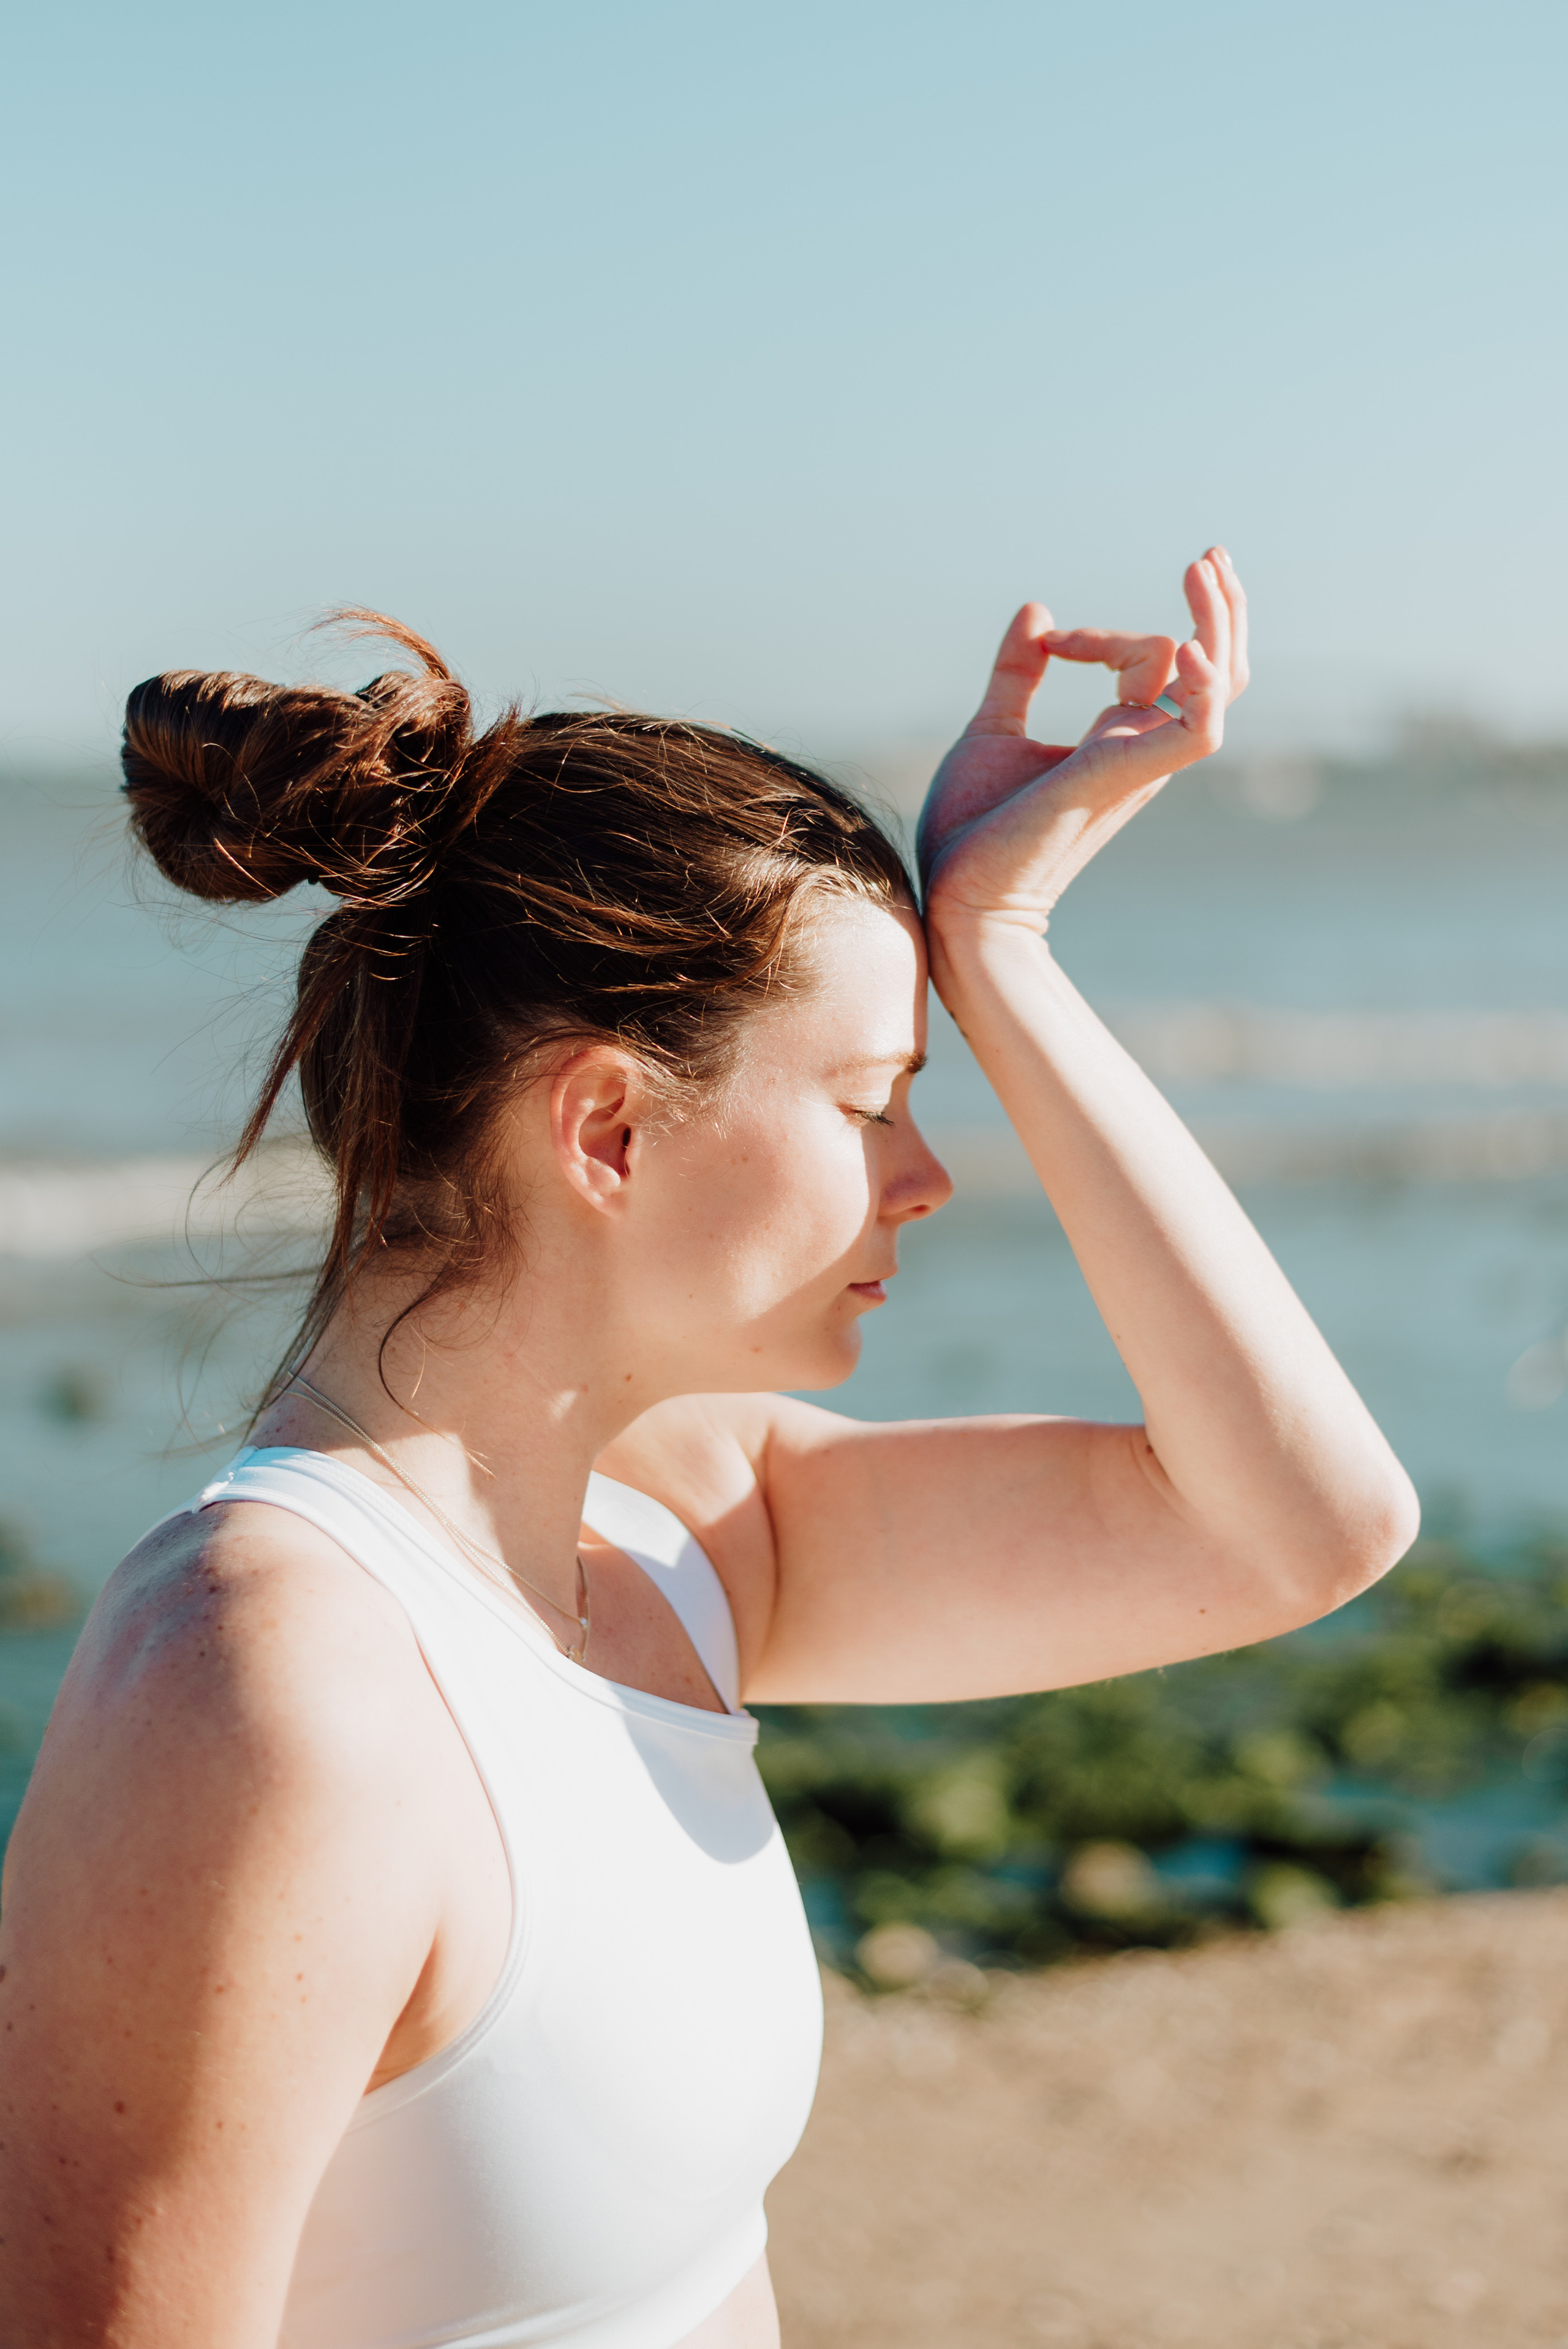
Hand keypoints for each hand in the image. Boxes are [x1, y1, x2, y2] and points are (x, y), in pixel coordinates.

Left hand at [917, 549, 1248, 948]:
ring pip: (1217, 685)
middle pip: (1214, 669)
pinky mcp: (1126, 776)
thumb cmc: (973, 830)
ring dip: (1219, 621)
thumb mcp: (992, 730)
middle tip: (1209, 553)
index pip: (1147, 660)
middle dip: (1219, 608)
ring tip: (1203, 566)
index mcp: (1116, 739)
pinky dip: (1203, 685)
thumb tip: (1035, 610)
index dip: (1100, 635)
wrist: (958, 896)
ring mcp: (1140, 762)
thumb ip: (1017, 673)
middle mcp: (1141, 748)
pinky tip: (1188, 643)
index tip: (1046, 645)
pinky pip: (1198, 729)